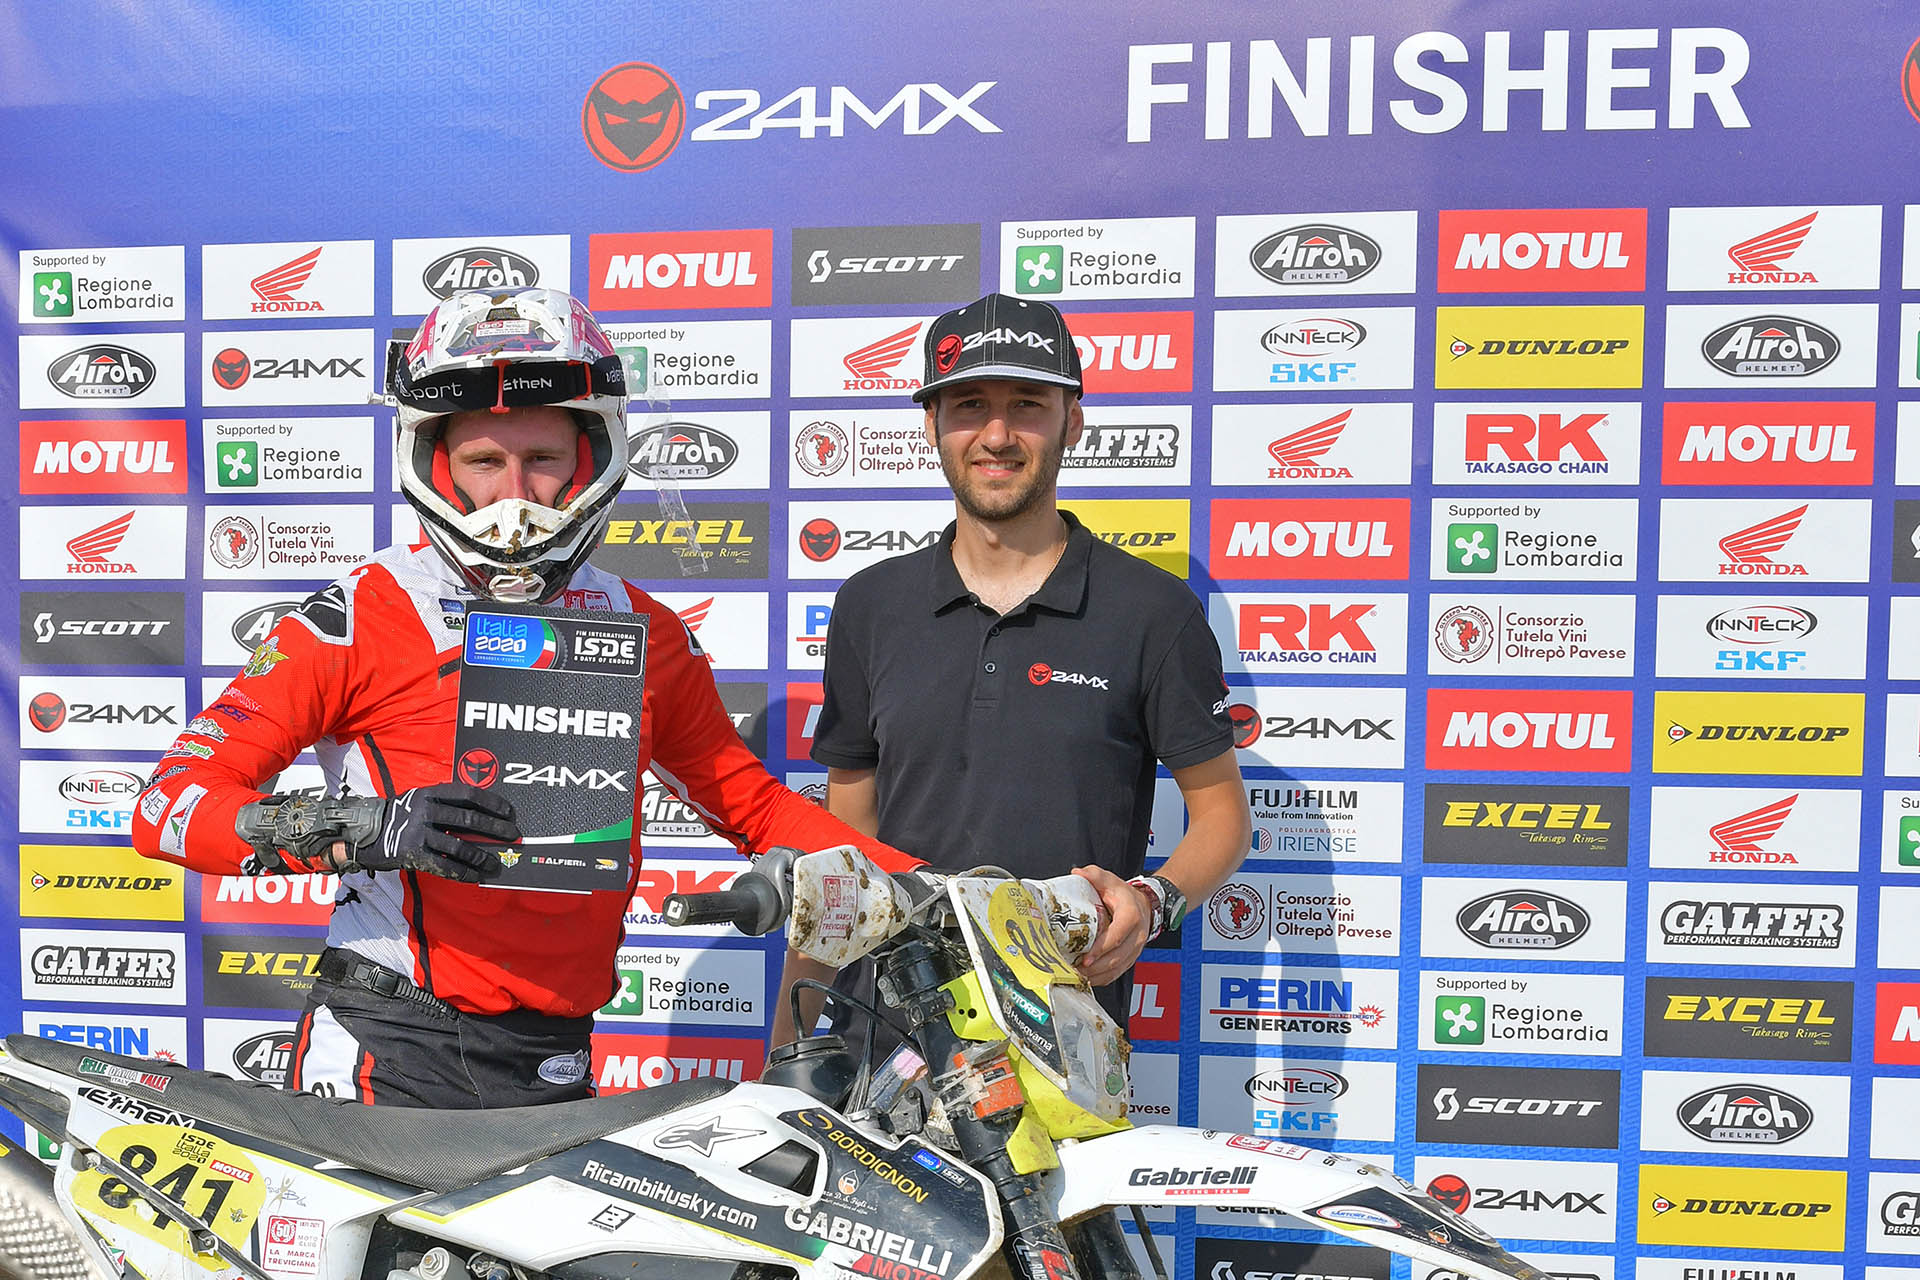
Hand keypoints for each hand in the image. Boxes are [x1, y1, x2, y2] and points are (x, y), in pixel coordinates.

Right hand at [344, 784, 518, 882]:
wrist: (366, 833)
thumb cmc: (400, 816)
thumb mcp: (420, 800)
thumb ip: (446, 805)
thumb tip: (484, 819)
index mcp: (430, 793)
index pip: (468, 794)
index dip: (492, 803)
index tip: (509, 812)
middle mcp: (425, 810)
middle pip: (469, 819)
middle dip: (495, 829)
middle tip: (512, 836)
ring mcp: (418, 833)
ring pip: (460, 846)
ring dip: (483, 856)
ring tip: (496, 863)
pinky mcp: (413, 855)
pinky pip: (445, 866)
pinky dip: (464, 873)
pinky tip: (476, 876)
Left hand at [1070, 863, 1148, 986]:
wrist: (1144, 904)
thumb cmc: (1123, 894)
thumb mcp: (1109, 880)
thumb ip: (1094, 874)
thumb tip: (1077, 873)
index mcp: (1131, 916)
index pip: (1117, 936)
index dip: (1101, 949)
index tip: (1085, 957)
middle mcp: (1137, 935)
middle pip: (1116, 957)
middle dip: (1095, 967)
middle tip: (1075, 970)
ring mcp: (1136, 949)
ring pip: (1118, 968)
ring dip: (1097, 975)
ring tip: (1078, 976)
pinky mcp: (1131, 957)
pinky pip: (1118, 972)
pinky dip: (1103, 978)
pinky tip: (1088, 978)